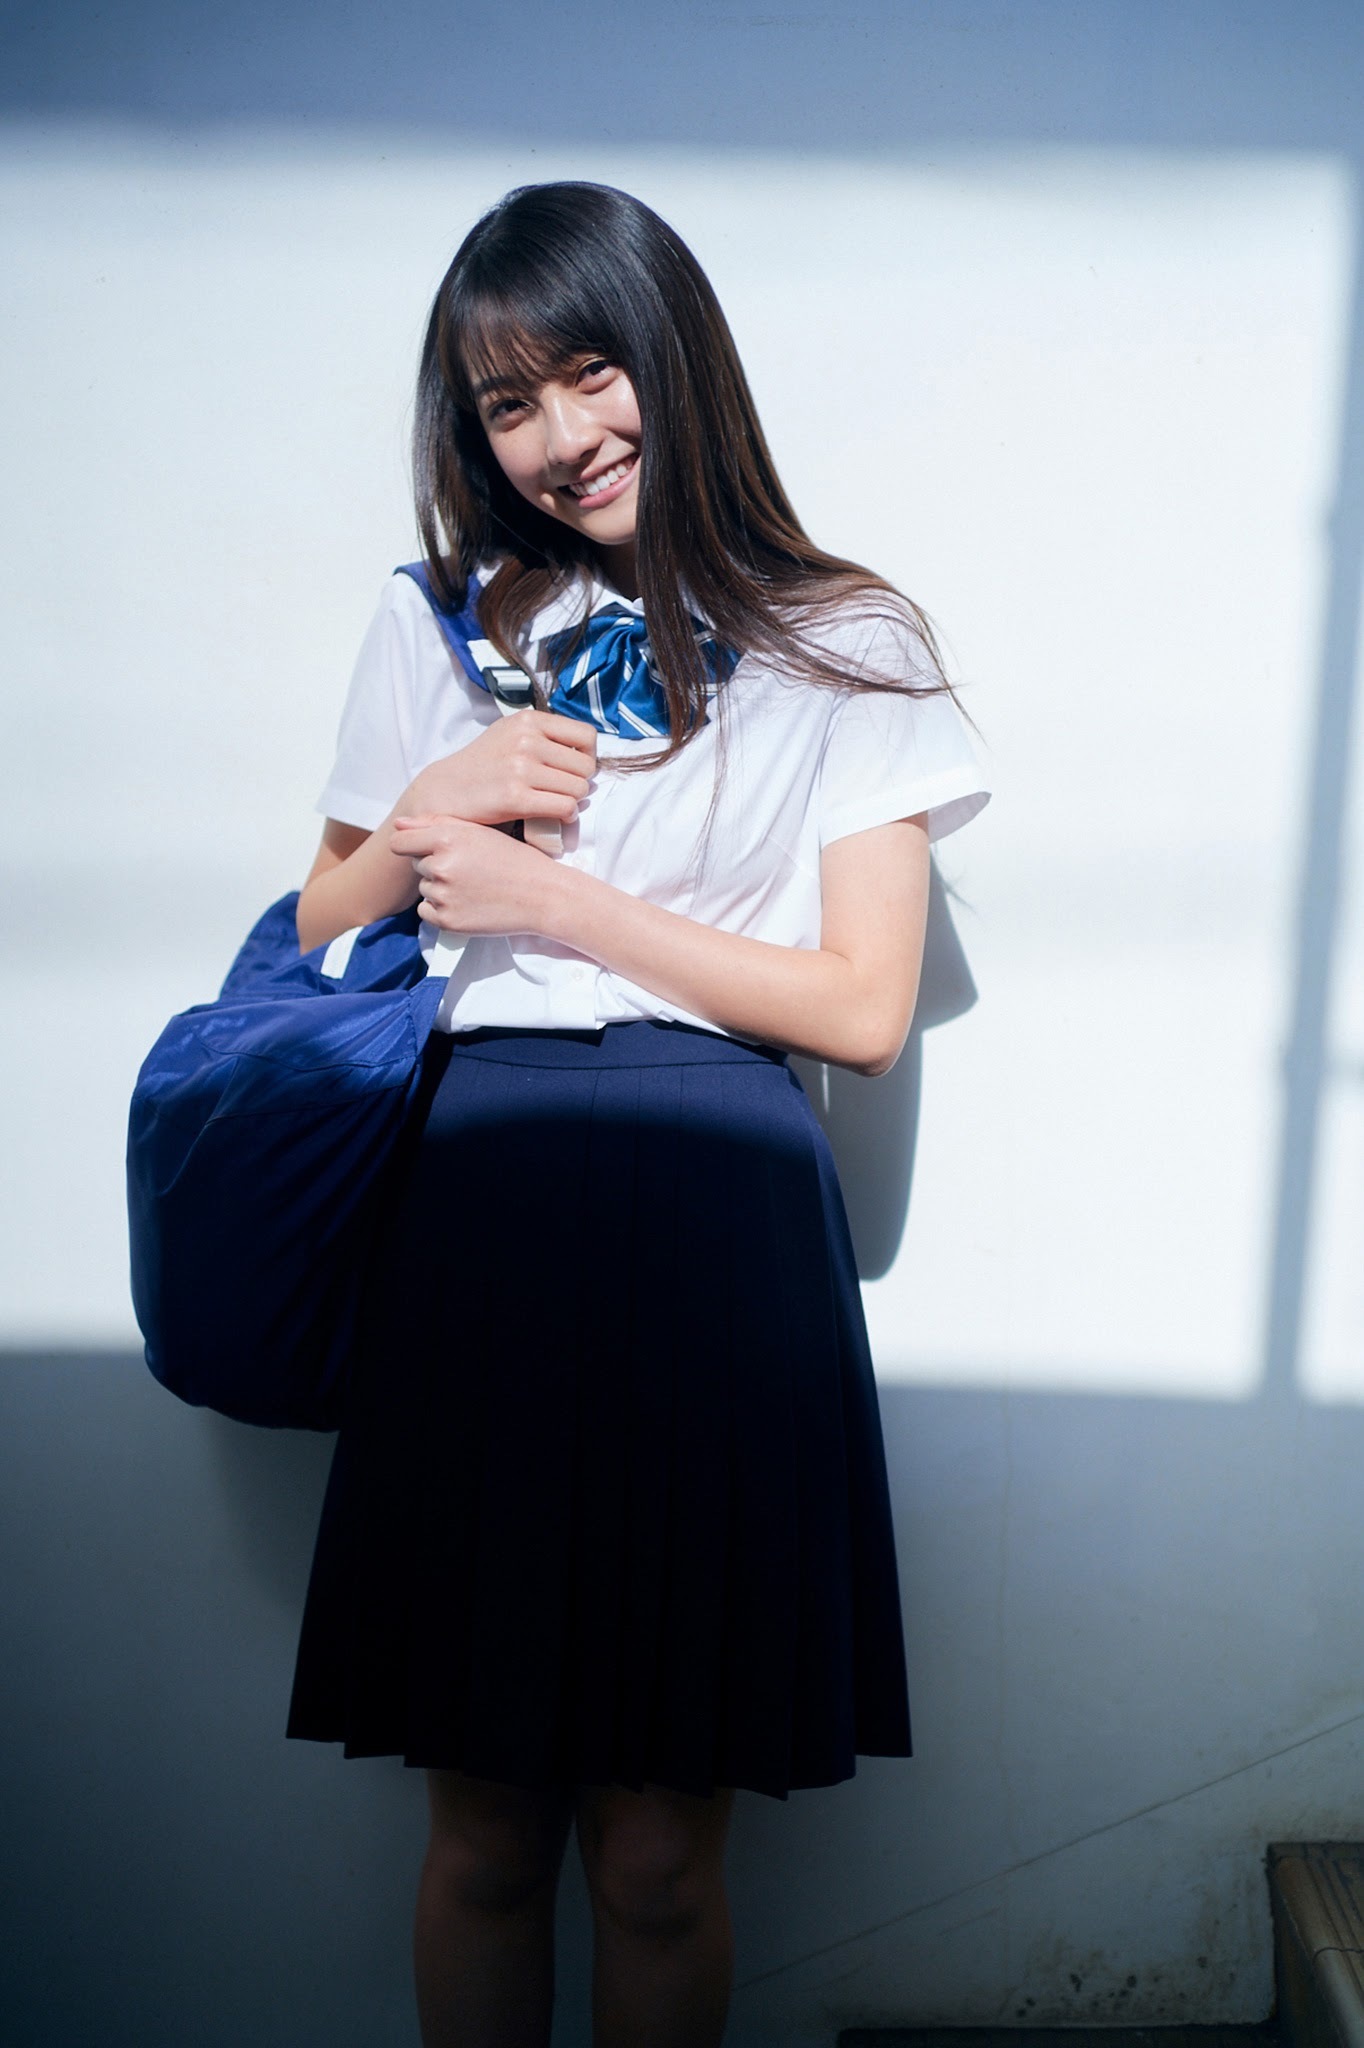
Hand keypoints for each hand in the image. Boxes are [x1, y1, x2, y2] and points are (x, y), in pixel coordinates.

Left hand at [390, 813, 559, 935]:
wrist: (543, 896)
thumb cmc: (514, 859)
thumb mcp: (480, 832)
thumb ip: (436, 824)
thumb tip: (398, 824)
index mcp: (447, 838)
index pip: (400, 842)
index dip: (409, 844)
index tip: (421, 848)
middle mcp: (441, 866)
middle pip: (417, 864)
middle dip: (436, 865)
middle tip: (470, 869)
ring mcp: (443, 896)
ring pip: (424, 889)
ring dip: (441, 888)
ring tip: (474, 886)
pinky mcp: (447, 921)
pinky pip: (427, 912)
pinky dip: (442, 909)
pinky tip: (469, 903)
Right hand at [406, 710, 595, 827]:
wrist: (445, 790)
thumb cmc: (484, 764)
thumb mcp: (510, 732)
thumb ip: (544, 734)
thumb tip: (586, 752)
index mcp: (528, 720)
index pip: (587, 736)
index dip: (588, 756)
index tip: (574, 768)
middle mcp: (526, 740)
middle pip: (586, 767)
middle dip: (579, 782)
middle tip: (561, 790)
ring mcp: (520, 769)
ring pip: (578, 789)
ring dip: (572, 800)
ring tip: (554, 802)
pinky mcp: (515, 798)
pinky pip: (565, 808)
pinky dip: (566, 815)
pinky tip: (554, 816)